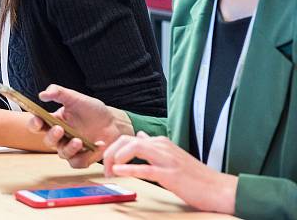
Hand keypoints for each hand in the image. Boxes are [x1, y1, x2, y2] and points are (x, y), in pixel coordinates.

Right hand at [28, 84, 129, 167]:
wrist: (113, 122)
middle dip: (52, 136)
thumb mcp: (75, 98)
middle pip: (48, 141)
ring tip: (79, 140)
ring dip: (69, 148)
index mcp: (54, 121)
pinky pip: (78, 162)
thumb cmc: (92, 110)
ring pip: (62, 154)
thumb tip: (42, 94)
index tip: (38, 119)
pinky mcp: (82, 158)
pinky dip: (86, 156)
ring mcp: (71, 148)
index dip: (34, 123)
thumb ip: (58, 93)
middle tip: (59, 129)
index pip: (38, 125)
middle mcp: (60, 137)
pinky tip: (98, 144)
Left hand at [103, 132, 236, 213]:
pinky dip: (129, 169)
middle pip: (126, 140)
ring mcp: (167, 159)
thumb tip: (140, 135)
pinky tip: (118, 172)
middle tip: (104, 168)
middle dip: (110, 153)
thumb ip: (154, 146)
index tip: (107, 162)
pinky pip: (146, 169)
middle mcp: (162, 146)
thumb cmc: (195, 176)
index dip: (113, 149)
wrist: (220, 189)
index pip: (128, 138)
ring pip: (134, 148)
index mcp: (161, 142)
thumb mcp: (171, 156)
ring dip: (116, 159)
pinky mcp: (171, 174)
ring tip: (109, 171)